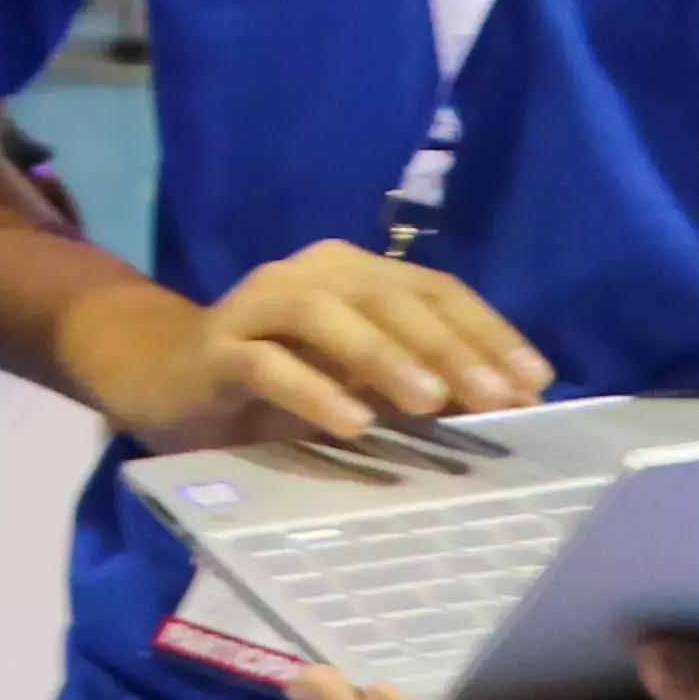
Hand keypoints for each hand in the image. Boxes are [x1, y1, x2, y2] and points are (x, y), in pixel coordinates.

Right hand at [67, 242, 549, 453]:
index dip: (487, 331)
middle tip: (496, 398)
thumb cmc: (281, 384)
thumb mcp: (360, 383)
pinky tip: (352, 426)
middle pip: (389, 297)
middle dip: (449, 347)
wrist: (164, 378)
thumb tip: (506, 405)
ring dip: (384, 356)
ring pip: (327, 315)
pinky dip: (313, 390)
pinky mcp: (216, 348)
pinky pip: (267, 363)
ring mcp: (258, 306)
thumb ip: (420, 384)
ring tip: (431, 403)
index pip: (434, 290)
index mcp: (354, 273)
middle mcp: (310, 274)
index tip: (534, 383)